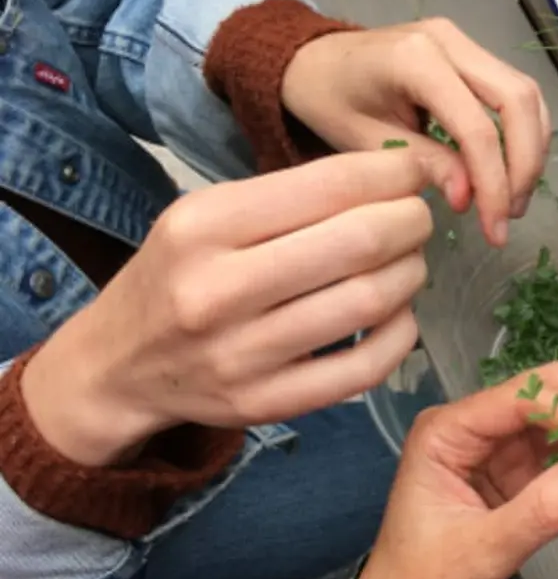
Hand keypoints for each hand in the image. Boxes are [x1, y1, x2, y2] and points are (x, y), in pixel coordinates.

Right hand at [21, 144, 466, 466]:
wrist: (118, 366)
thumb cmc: (178, 275)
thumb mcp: (207, 216)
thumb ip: (291, 196)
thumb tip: (397, 173)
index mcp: (203, 225)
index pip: (330, 185)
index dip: (393, 174)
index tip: (415, 173)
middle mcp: (218, 289)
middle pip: (361, 241)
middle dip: (411, 221)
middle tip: (418, 220)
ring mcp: (243, 355)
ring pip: (371, 301)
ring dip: (411, 274)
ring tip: (408, 263)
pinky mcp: (268, 404)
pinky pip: (367, 367)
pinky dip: (402, 333)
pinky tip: (398, 315)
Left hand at [282, 17, 552, 246]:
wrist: (313, 60)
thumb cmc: (328, 100)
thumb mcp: (364, 143)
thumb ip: (421, 164)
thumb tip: (468, 197)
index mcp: (415, 59)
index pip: (477, 126)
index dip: (493, 181)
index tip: (494, 228)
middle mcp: (450, 41)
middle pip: (518, 100)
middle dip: (525, 165)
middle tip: (511, 214)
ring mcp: (465, 42)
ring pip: (527, 94)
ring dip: (530, 151)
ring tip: (511, 200)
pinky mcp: (472, 52)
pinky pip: (514, 92)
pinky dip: (522, 135)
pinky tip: (507, 172)